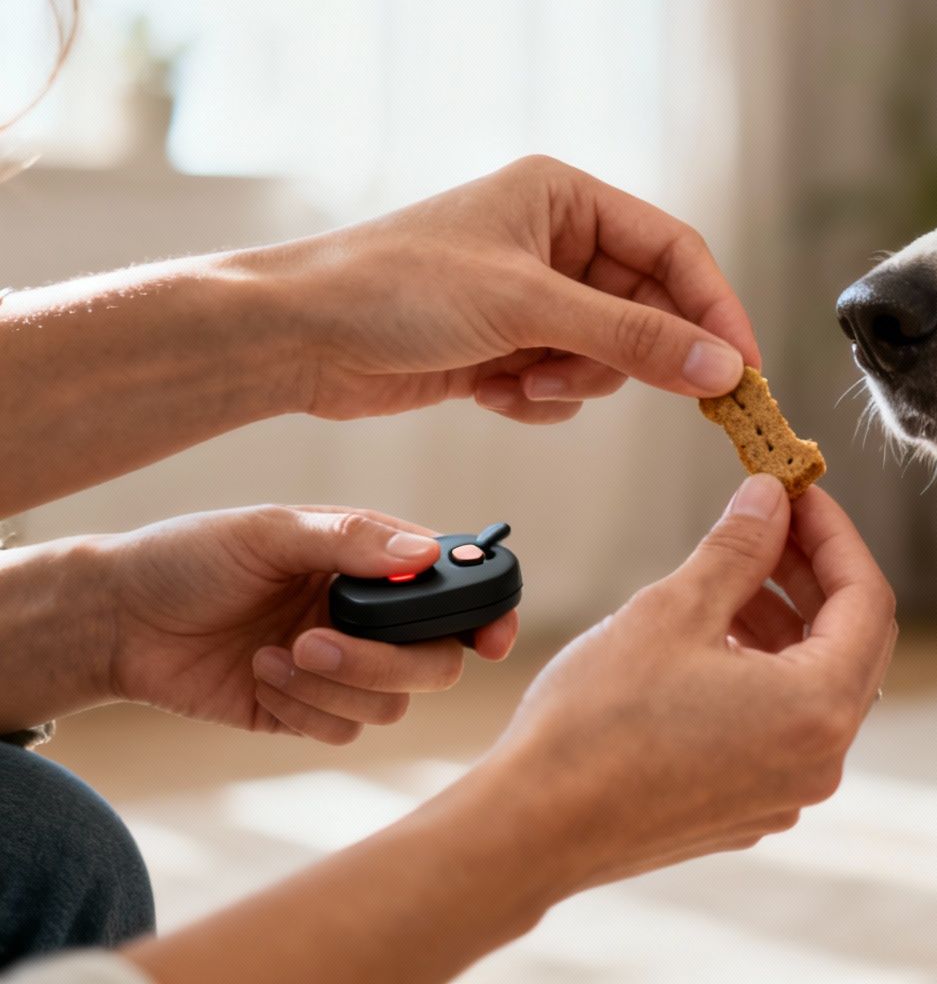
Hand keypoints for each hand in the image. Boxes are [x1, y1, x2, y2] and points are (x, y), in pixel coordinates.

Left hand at [99, 506, 517, 742]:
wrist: (118, 618)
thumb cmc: (192, 557)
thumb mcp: (269, 531)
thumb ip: (350, 540)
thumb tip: (426, 552)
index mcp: (371, 565)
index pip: (454, 589)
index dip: (488, 612)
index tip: (492, 637)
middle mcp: (368, 619)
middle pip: (436, 662)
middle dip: (385, 662)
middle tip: (317, 640)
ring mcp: (341, 669)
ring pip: (391, 705)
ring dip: (332, 685)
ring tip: (274, 655)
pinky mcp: (305, 712)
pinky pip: (341, 732)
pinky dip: (302, 709)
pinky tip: (258, 676)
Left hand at [267, 155, 760, 423]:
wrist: (295, 336)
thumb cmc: (392, 288)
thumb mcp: (528, 306)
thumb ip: (634, 338)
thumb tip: (723, 366)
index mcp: (565, 197)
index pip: (676, 250)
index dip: (716, 309)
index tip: (742, 369)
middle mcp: (555, 240)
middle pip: (649, 310)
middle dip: (631, 356)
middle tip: (653, 396)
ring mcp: (531, 297)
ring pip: (611, 356)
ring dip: (575, 381)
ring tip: (520, 379)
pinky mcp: (507, 345)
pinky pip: (566, 383)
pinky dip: (540, 397)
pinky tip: (491, 390)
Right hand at [467, 476, 895, 890]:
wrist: (531, 829)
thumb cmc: (596, 724)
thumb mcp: (673, 609)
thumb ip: (739, 548)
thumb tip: (771, 497)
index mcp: (819, 709)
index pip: (867, 599)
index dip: (835, 536)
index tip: (799, 494)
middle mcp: (820, 760)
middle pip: (850, 643)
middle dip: (811, 575)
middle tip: (768, 523)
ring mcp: (785, 792)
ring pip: (813, 684)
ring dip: (784, 621)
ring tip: (730, 575)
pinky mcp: (748, 807)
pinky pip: (780, 724)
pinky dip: (762, 671)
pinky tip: (712, 638)